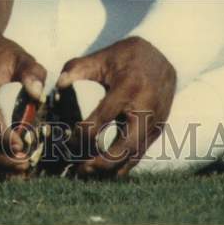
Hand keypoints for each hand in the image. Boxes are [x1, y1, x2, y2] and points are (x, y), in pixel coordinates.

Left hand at [56, 36, 175, 178]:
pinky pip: (140, 153)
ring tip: (88, 171)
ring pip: (134, 156)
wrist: (165, 54)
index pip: (101, 120)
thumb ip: (77, 68)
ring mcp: (155, 121)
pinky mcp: (158, 129)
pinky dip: (123, 164)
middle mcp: (145, 108)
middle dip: (100, 162)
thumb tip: (58, 84)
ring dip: (111, 168)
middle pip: (124, 147)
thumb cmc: (127, 56)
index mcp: (128, 88)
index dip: (80, 134)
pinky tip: (105, 167)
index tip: (65, 139)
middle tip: (79, 169)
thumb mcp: (102, 57)